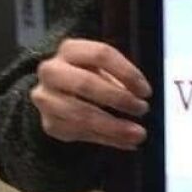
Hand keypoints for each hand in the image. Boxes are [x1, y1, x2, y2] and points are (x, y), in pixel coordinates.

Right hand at [31, 38, 151, 148]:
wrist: (55, 91)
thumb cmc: (88, 75)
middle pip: (86, 83)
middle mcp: (52, 71)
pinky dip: (106, 139)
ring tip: (138, 133)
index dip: (127, 72)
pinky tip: (125, 141)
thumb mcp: (103, 68)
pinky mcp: (48, 123)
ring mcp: (46, 98)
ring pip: (80, 114)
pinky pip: (78, 133)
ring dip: (113, 126)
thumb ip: (121, 77)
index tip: (146, 91)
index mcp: (70, 49)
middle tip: (142, 109)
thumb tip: (143, 94)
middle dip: (118, 98)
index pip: (101, 54)